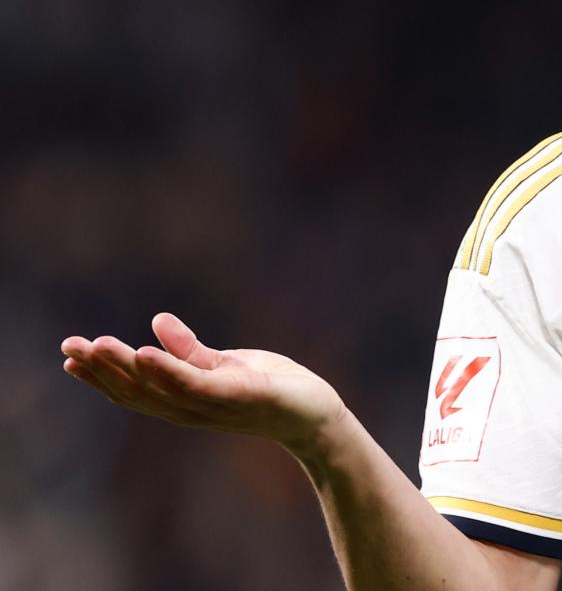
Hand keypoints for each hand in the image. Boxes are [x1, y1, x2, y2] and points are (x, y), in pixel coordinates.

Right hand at [61, 313, 346, 456]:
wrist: (317, 414)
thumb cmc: (273, 389)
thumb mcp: (227, 364)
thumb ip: (191, 351)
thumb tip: (156, 322)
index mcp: (185, 400)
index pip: (135, 389)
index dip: (101, 375)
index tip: (69, 356)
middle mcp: (192, 408)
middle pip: (138, 391)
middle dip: (101, 370)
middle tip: (69, 346)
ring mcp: (214, 405)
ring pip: (160, 388)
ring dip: (125, 367)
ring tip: (98, 345)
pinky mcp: (239, 396)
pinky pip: (196, 384)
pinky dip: (168, 370)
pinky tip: (145, 353)